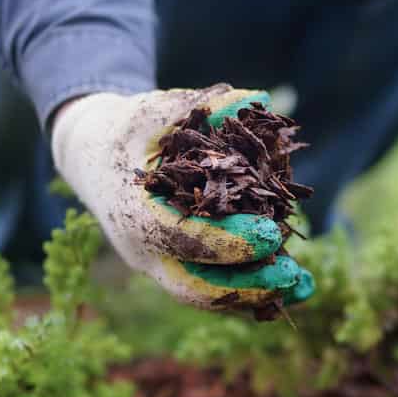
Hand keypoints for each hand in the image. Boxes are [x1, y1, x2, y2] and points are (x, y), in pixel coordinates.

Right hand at [52, 85, 314, 310]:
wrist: (92, 158)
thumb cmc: (127, 130)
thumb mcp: (154, 111)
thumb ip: (200, 106)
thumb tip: (256, 100)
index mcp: (132, 212)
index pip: (180, 237)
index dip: (227, 241)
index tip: (272, 234)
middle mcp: (143, 250)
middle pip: (194, 286)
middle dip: (246, 287)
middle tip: (293, 276)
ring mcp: (158, 266)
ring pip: (207, 296)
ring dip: (257, 296)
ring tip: (305, 288)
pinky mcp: (175, 268)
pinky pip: (214, 289)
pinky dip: (251, 291)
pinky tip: (293, 286)